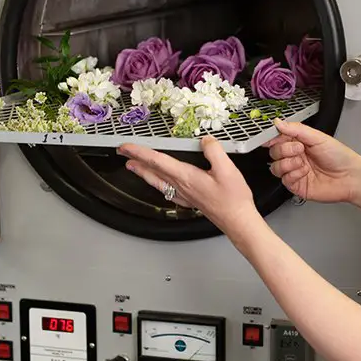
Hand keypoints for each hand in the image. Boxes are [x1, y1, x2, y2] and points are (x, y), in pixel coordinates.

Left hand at [117, 136, 261, 237]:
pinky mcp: (189, 200)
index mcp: (186, 176)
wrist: (237, 220)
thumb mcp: (227, 169)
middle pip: (152, 171)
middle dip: (136, 160)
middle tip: (123, 153)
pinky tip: (159, 184)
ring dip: (143, 172)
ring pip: (157, 181)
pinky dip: (157, 183)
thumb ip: (214, 151)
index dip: (139, 152)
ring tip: (133, 167)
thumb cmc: (233, 199)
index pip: (157, 160)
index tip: (126, 146)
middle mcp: (181, 186)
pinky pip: (166, 189)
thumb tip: (205, 140)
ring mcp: (184, 195)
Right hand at [265, 119, 358, 203]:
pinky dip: (293, 174)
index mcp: (299, 143)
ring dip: (287, 163)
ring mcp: (295, 171)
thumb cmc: (340, 156)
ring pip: (275, 167)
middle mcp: (295, 157)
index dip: (273, 138)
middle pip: (274, 152)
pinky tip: (305, 172)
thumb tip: (279, 122)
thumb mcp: (318, 137)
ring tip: (302, 162)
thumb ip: (296, 129)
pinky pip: (284, 180)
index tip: (271, 137)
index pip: (278, 139)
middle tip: (299, 148)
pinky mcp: (297, 185)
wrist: (350, 177)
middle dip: (284, 149)